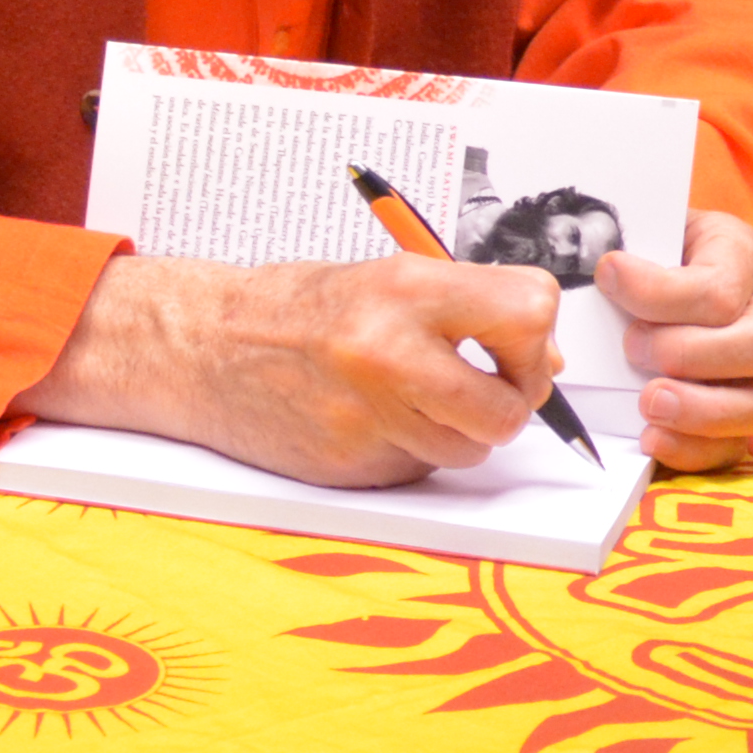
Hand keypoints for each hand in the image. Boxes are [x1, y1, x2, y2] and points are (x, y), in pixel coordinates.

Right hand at [13, 253, 560, 487]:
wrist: (203, 347)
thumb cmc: (298, 308)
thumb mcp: (390, 281)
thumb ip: (472, 312)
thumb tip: (549, 358)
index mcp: (407, 289)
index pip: (531, 311)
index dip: (533, 337)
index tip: (514, 344)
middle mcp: (389, 352)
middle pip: (510, 406)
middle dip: (511, 404)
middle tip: (487, 388)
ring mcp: (367, 415)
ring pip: (470, 450)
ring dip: (460, 434)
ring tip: (416, 399)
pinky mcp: (350, 464)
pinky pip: (420, 470)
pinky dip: (413, 452)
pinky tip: (377, 421)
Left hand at [595, 209, 752, 471]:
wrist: (650, 269)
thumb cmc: (646, 248)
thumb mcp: (642, 225)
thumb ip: (626, 240)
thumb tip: (600, 267)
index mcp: (741, 254)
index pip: (722, 286)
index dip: (660, 292)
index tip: (608, 277)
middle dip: (694, 354)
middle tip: (634, 348)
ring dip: (705, 410)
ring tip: (648, 404)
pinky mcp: (743, 414)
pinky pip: (739, 447)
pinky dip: (694, 449)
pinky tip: (651, 436)